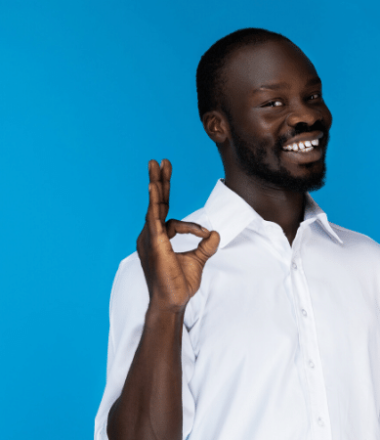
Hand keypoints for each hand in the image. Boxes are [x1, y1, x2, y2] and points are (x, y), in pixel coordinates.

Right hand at [137, 159, 219, 313]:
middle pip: (157, 204)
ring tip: (157, 164)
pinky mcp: (153, 242)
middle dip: (160, 182)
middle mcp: (151, 236)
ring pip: (154, 205)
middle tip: (160, 162)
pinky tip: (154, 186)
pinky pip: (153, 217)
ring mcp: (150, 238)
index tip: (206, 233)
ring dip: (156, 184)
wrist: (172, 303)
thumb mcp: (197, 262)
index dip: (191, 226)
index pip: (172, 221)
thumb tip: (215, 233)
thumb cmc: (179, 286)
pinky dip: (154, 201)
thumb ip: (205, 247)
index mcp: (159, 239)